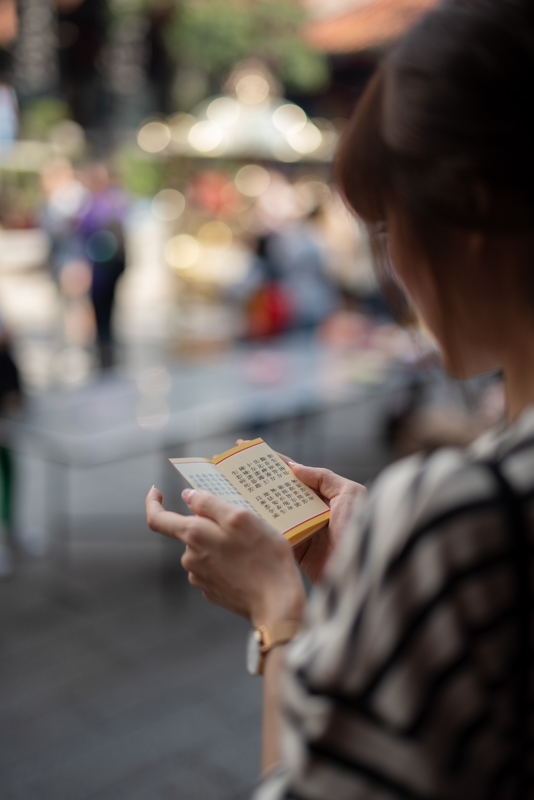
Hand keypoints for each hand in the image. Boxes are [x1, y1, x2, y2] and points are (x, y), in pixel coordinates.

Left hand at [146, 486, 305, 627]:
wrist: (277, 605)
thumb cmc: (265, 557)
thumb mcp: (242, 518)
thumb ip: (210, 504)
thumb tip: (188, 495)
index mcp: (194, 535)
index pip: (157, 519)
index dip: (152, 503)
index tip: (156, 491)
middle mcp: (190, 558)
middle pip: (192, 531)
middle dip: (210, 524)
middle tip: (242, 525)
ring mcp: (201, 578)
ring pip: (205, 549)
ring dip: (222, 543)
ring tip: (251, 547)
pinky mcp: (213, 591)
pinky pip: (215, 567)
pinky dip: (228, 561)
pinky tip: (249, 565)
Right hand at [234, 440, 364, 584]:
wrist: (361, 573)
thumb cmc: (359, 530)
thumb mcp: (351, 494)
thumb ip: (324, 478)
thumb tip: (295, 468)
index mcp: (323, 495)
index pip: (292, 473)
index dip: (271, 461)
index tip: (245, 449)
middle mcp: (309, 511)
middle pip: (277, 490)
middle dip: (256, 480)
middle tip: (228, 470)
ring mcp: (301, 530)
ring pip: (272, 511)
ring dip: (253, 502)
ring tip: (228, 490)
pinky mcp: (294, 550)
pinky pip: (273, 534)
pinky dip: (259, 526)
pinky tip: (241, 516)